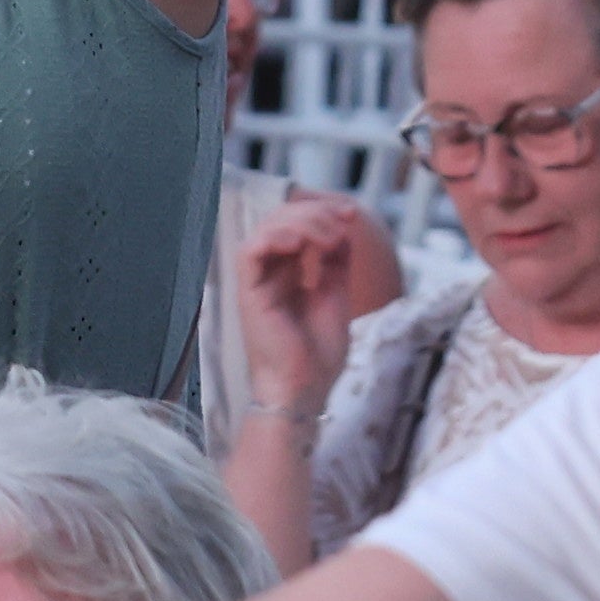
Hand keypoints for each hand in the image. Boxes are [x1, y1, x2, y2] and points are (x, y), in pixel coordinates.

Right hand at [234, 195, 391, 413]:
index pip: (296, 225)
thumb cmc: (318, 354)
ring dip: (301, 222)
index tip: (351, 214)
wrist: (305, 389)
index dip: (322, 211)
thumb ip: (335, 261)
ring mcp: (257, 281)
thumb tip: (342, 226)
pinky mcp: (249, 292)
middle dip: (315, 212)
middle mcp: (270, 272)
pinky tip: (300, 243)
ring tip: (329, 237)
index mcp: (288, 272)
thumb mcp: (336, 294)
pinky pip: (250, 251)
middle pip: (282, 219)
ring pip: (267, 228)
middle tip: (343, 220)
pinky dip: (274, 237)